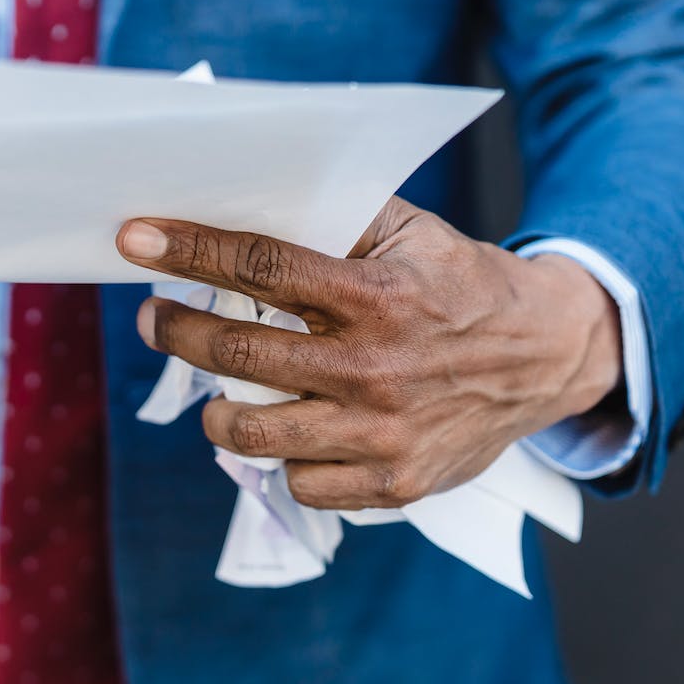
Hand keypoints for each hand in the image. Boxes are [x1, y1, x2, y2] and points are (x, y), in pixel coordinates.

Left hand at [116, 199, 622, 509]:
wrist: (548, 355)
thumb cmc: (463, 286)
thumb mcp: (410, 232)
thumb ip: (338, 220)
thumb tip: (248, 200)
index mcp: (376, 297)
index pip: (260, 268)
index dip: (188, 251)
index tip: (135, 240)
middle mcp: (374, 369)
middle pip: (237, 359)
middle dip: (176, 333)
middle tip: (156, 319)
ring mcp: (382, 434)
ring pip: (252, 434)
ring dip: (215, 411)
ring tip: (213, 391)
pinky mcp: (394, 483)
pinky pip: (301, 482)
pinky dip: (283, 457)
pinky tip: (287, 431)